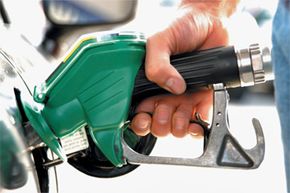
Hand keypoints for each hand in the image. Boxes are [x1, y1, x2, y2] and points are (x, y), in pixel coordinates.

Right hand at [131, 1, 238, 136]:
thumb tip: (172, 86)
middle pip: (159, 124)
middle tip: (165, 109)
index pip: (140, 112)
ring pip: (178, 126)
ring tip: (182, 110)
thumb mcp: (159, 41)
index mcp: (150, 84)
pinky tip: (198, 119)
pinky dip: (200, 124)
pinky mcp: (204, 97)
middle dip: (161, 124)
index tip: (144, 120)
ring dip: (179, 125)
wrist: (209, 20)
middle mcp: (166, 94)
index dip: (141, 122)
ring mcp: (185, 98)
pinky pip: (202, 119)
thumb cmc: (181, 27)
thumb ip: (156, 65)